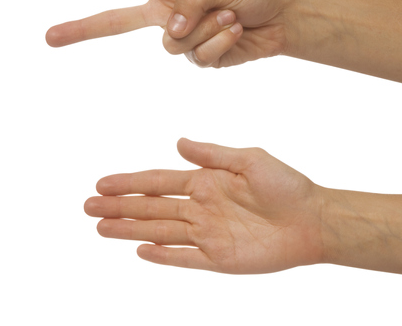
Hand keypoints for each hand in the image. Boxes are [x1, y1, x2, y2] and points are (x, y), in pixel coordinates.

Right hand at [46, 0, 292, 68]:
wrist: (278, 18)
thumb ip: (190, 2)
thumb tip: (170, 31)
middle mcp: (166, 9)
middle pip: (115, 22)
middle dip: (82, 28)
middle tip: (49, 37)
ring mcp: (180, 35)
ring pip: (172, 44)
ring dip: (207, 27)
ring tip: (229, 14)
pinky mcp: (197, 57)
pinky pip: (197, 57)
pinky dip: (220, 43)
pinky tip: (236, 31)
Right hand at [84, 138, 323, 272]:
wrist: (313, 219)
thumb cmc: (285, 184)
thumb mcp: (249, 158)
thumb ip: (212, 153)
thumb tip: (178, 142)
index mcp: (204, 181)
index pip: (157, 180)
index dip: (129, 182)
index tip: (102, 182)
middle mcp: (199, 207)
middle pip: (150, 207)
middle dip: (119, 206)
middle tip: (87, 207)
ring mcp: (207, 234)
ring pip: (159, 231)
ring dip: (129, 229)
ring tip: (101, 227)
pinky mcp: (219, 259)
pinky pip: (184, 258)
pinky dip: (162, 256)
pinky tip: (140, 251)